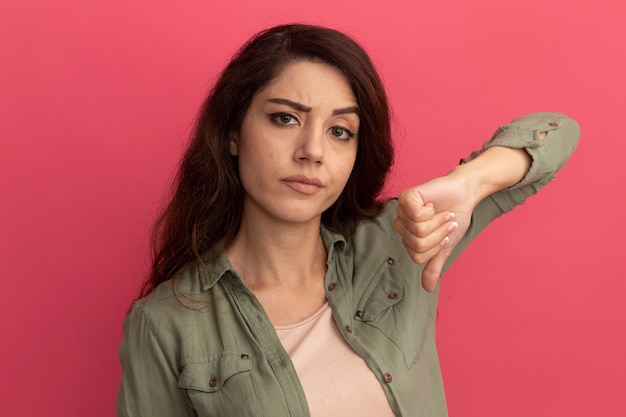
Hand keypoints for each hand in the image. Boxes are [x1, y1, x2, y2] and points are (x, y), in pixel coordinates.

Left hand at [393, 172, 476, 291]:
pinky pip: (415, 214)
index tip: (446, 234)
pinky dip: (430, 212)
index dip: (436, 247)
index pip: (417, 256)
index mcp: (408, 236)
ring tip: (442, 212)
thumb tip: (427, 289)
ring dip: (437, 222)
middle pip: (417, 245)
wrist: (465, 194)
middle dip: (438, 235)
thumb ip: (434, 266)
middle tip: (446, 221)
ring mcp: (403, 210)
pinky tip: (433, 204)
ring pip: (417, 231)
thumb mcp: (445, 247)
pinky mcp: (407, 197)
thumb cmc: (455, 217)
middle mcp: (402, 223)